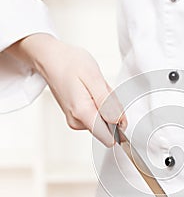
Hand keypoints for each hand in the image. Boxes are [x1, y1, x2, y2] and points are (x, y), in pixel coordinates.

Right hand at [7, 34, 125, 145]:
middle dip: (111, 109)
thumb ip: (107, 103)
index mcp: (82, 113)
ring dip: (105, 104)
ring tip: (92, 88)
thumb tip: (118, 121)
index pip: (109, 138)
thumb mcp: (95, 78)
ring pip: (103, 120)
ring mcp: (75, 121)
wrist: (50, 58)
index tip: (115, 107)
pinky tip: (89, 90)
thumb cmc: (69, 63)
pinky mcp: (75, 117)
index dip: (119, 124)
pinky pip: (96, 115)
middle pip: (108, 127)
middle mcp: (77, 122)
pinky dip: (98, 103)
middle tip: (100, 90)